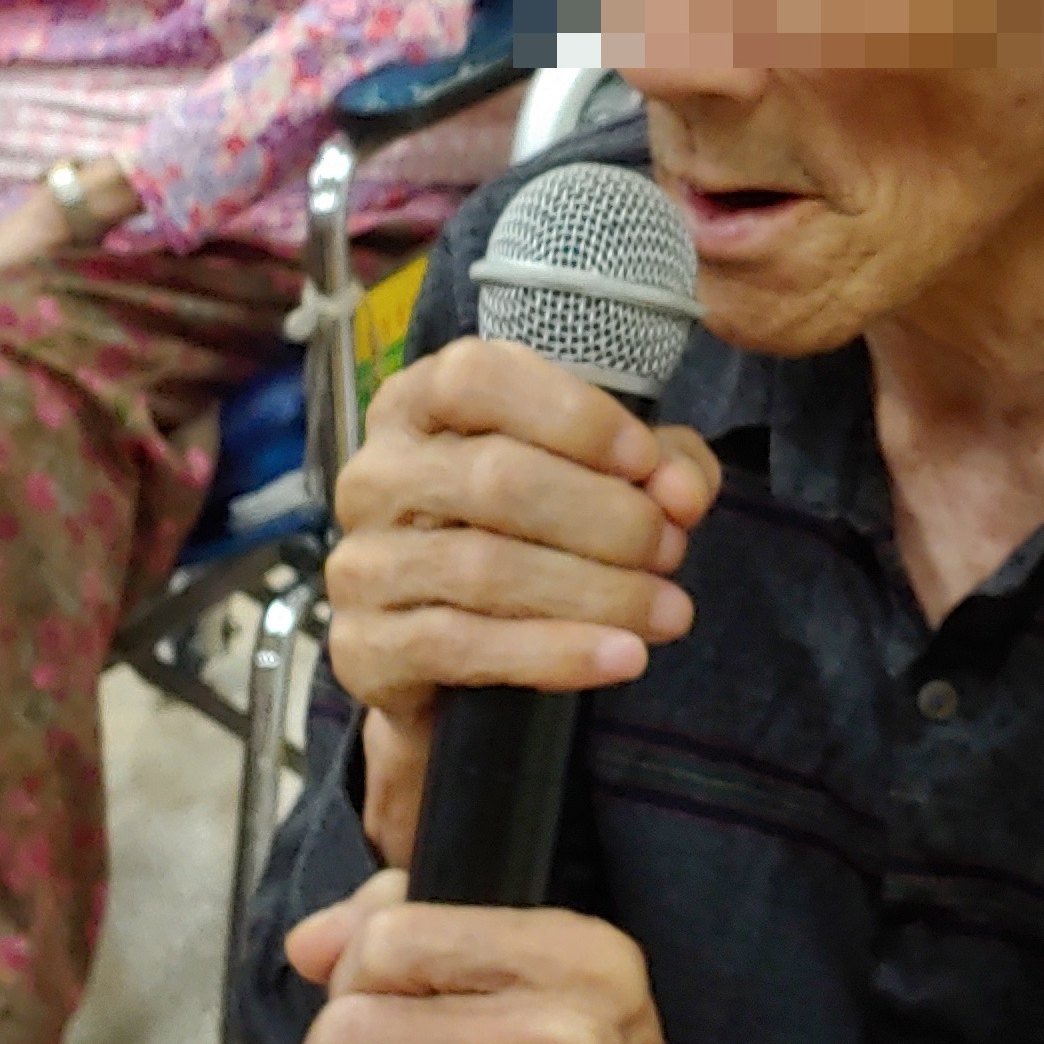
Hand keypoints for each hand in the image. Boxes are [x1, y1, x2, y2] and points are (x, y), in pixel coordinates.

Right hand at [323, 343, 718, 871]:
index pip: (477, 378)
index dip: (572, 415)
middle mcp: (376, 475)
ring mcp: (361, 563)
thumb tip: (683, 491)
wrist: (447, 664)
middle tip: (670, 550)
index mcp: (418, 406)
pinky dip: (554, 653)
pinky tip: (621, 658)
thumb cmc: (524, 541)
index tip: (646, 461)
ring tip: (667, 612)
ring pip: (483, 567)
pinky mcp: (364, 647)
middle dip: (605, 518)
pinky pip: (461, 645)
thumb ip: (655, 468)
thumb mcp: (600, 481)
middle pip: (495, 478)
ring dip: (595, 591)